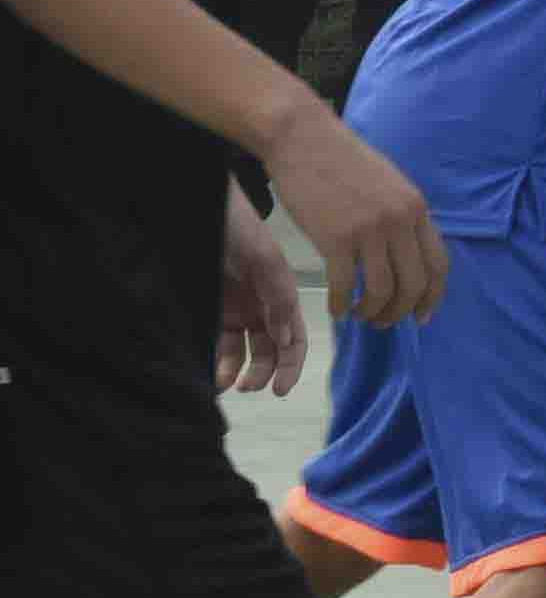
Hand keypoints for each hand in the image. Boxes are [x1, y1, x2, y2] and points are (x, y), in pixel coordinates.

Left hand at [217, 196, 306, 396]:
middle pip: (270, 348)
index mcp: (282, 292)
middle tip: (247, 387)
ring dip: (238, 371)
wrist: (199, 208)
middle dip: (262, 372)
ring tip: (224, 384)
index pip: (294, 336)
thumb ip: (278, 296)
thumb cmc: (236, 226)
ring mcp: (236, 309)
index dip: (291, 364)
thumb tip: (286, 340)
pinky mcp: (212, 311)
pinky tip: (211, 374)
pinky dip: (217, 361)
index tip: (278, 389)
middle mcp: (262, 305)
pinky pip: (217, 343)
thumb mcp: (263, 257)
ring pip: (242, 351)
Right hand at [255, 102, 445, 334]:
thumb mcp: (389, 185)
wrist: (305, 140)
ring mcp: (371, 231)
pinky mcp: (337, 238)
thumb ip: (402, 216)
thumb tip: (406, 252)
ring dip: (373, 313)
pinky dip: (342, 304)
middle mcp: (401, 221)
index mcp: (417, 208)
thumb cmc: (343, 162)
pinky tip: (336, 308)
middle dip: (401, 312)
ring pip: (383, 291)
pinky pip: (347, 286)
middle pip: (415, 284)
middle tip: (383, 322)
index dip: (433, 296)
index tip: (422, 316)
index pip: (439, 263)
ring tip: (359, 315)